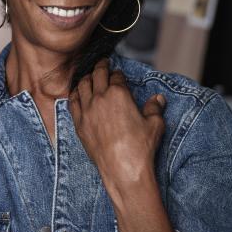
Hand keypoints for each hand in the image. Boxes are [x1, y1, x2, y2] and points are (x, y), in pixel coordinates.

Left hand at [68, 58, 166, 195]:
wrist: (123, 167)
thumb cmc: (140, 146)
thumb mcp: (154, 124)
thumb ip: (155, 108)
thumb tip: (158, 98)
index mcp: (119, 94)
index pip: (116, 77)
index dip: (117, 73)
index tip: (117, 72)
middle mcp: (100, 97)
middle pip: (97, 75)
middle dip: (100, 67)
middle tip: (102, 63)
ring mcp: (87, 110)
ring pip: (82, 86)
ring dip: (86, 78)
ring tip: (89, 76)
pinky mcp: (79, 123)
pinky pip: (72, 102)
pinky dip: (74, 94)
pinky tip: (76, 93)